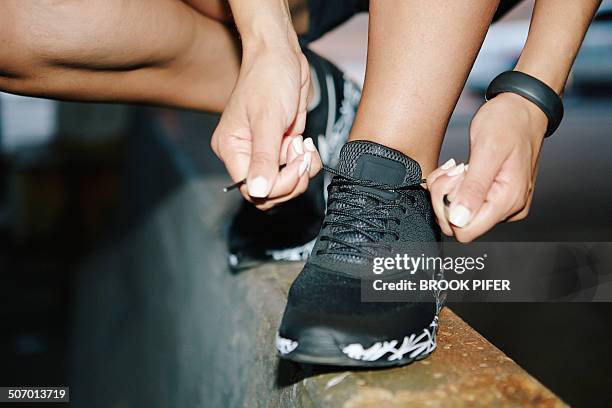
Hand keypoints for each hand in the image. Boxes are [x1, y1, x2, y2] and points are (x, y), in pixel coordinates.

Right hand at [211, 42, 321, 209]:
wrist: (281, 55)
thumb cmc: (268, 78)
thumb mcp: (267, 118)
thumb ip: (264, 157)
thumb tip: (258, 191)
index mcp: (232, 149)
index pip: (252, 190)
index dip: (277, 185)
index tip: (295, 162)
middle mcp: (246, 154)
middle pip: (269, 193)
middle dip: (292, 179)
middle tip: (302, 155)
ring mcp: (265, 151)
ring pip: (285, 183)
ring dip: (301, 170)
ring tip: (303, 144)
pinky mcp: (281, 146)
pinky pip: (295, 169)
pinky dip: (307, 162)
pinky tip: (306, 142)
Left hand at [427, 92, 548, 241]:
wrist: (522, 108)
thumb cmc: (508, 122)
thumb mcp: (487, 150)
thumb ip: (473, 188)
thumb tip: (459, 219)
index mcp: (508, 200)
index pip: (466, 231)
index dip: (448, 210)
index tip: (453, 181)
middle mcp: (508, 208)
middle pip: (459, 224)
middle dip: (445, 197)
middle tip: (453, 170)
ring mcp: (502, 203)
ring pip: (458, 213)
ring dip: (448, 190)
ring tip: (458, 167)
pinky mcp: (494, 197)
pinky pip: (464, 203)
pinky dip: (454, 187)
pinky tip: (460, 171)